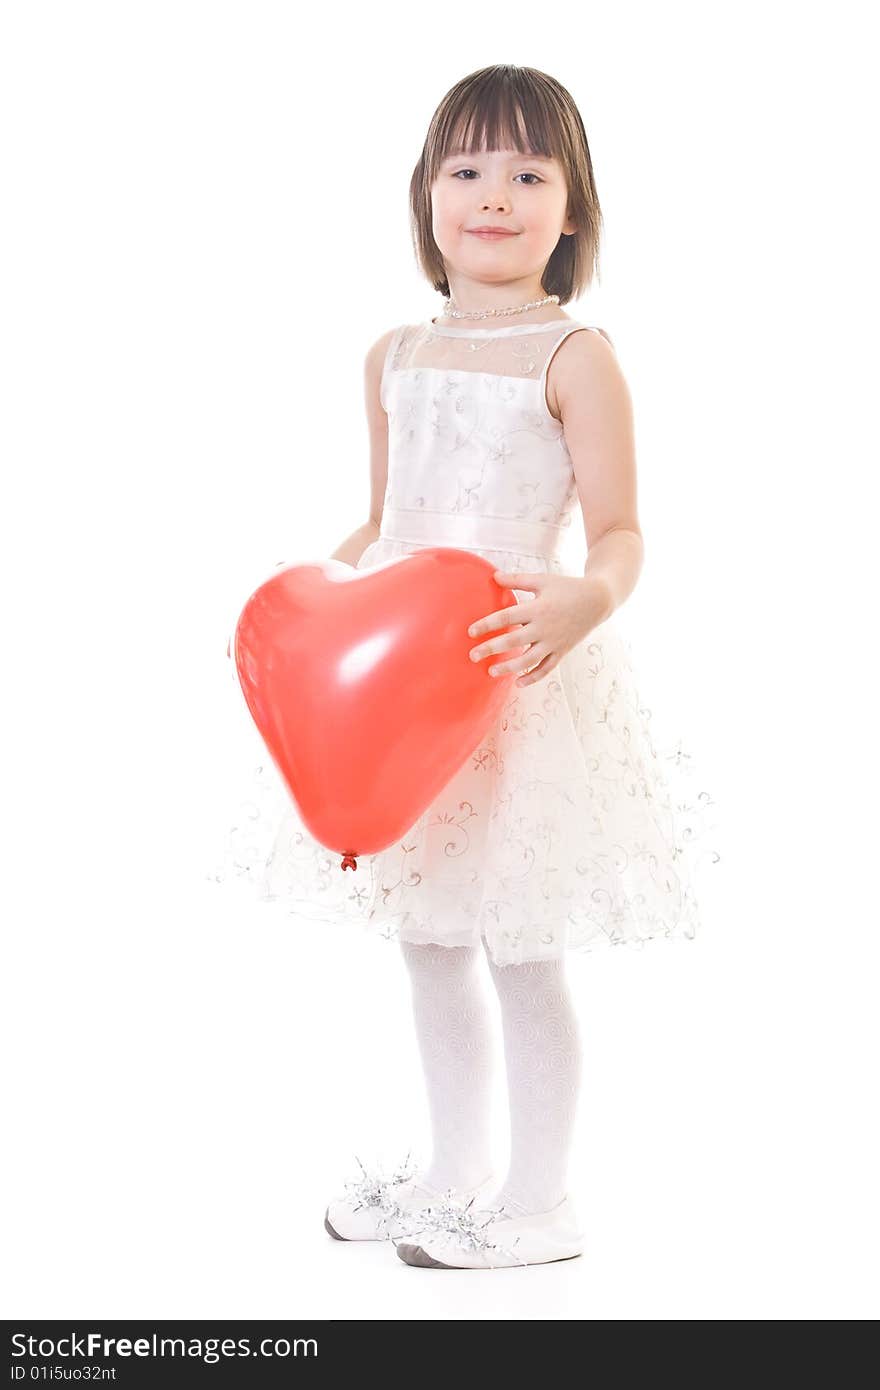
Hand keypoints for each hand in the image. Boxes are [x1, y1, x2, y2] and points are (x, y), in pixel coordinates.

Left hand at [466, 571, 611, 686]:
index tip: (471, 632)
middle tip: (473, 656)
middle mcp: (545, 627)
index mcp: (538, 608)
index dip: (487, 625)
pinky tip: (518, 683)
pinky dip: (533, 677)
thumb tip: (494, 577)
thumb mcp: (542, 580)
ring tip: (491, 672)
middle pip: (513, 641)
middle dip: (491, 649)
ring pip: (529, 660)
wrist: (598, 601)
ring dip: (509, 668)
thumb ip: (517, 580)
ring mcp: (554, 642)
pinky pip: (547, 668)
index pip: (507, 617)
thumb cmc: (566, 588)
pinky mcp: (562, 651)